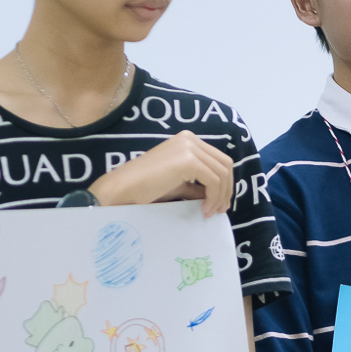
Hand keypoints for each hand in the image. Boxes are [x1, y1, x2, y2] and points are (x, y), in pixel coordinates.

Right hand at [91, 131, 234, 217]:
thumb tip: (217, 196)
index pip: (219, 159)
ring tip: (209, 212)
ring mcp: (189, 147)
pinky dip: (213, 197)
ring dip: (220, 196)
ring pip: (221, 173)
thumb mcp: (178, 184)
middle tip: (220, 210)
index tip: (220, 203)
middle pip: (225, 164)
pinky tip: (203, 209)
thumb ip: (197, 186)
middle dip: (226, 190)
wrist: (124, 188)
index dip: (225, 183)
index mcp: (187, 141)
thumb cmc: (145, 188)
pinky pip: (213, 180)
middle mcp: (190, 139)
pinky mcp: (187, 160)